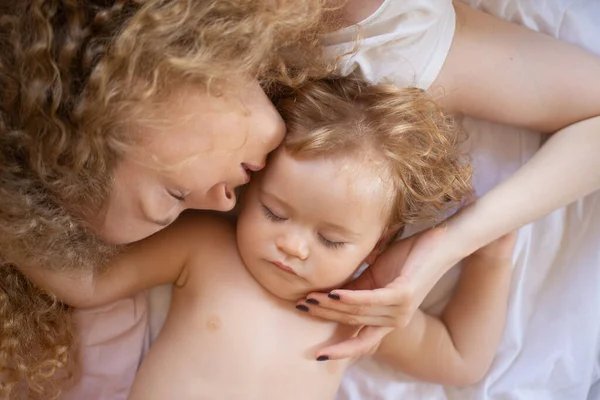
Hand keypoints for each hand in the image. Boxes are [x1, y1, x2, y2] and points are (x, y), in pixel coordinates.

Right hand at [297, 225, 465, 360]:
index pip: (361, 340)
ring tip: (308, 298)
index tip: (317, 354)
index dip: (340, 349)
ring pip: (357, 312)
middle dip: (323, 316)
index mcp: (388, 318)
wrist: (442, 242)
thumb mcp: (376, 275)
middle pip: (351, 322)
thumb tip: (327, 292)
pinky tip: (332, 293)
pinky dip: (349, 298)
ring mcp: (400, 310)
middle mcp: (395, 320)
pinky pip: (370, 300)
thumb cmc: (410, 256)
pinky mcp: (404, 295)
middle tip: (299, 306)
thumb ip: (356, 287)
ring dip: (330, 306)